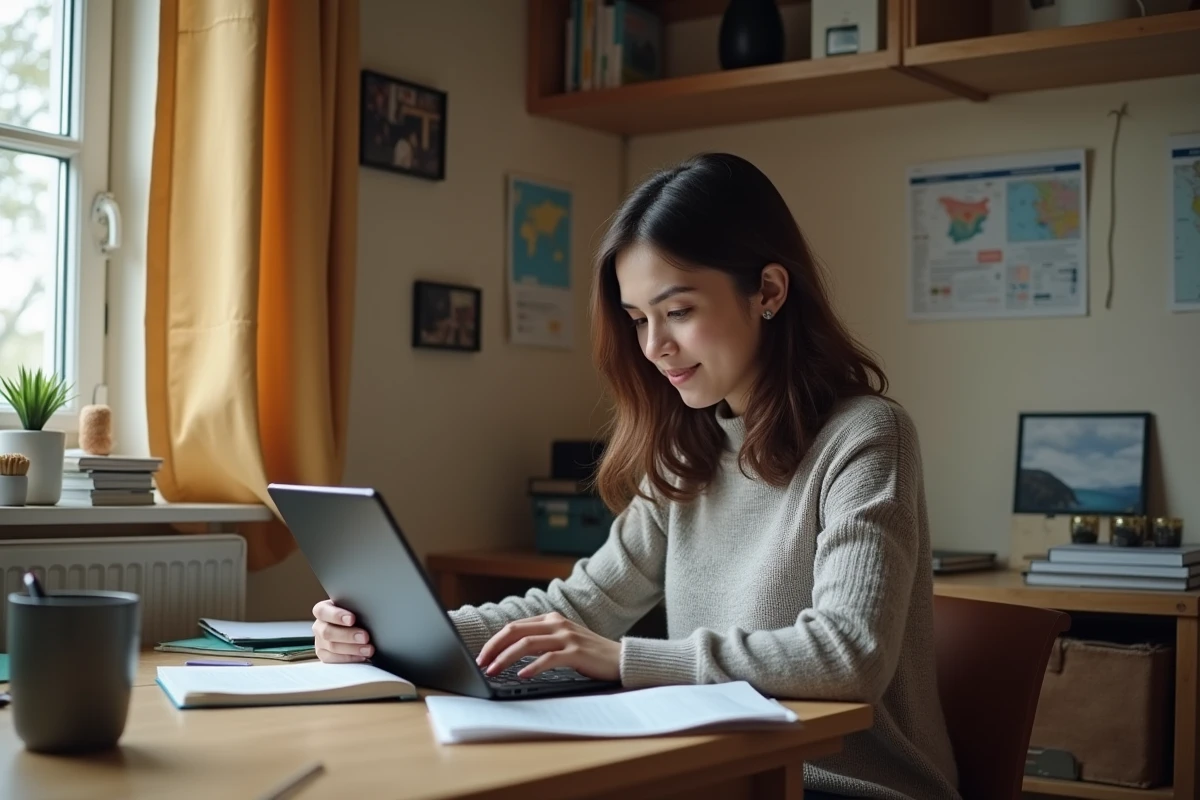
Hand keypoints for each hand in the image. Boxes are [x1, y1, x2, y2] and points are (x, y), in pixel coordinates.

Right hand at [311, 599, 374, 662]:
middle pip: (327, 632)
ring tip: (369, 649)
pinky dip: (350, 658)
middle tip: (365, 637)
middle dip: (348, 635)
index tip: (352, 619)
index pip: (322, 611)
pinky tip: (362, 656)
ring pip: (332, 647)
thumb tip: (370, 611)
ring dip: (353, 648)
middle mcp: (319, 626)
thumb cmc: (355, 614)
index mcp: (323, 610)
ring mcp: (320, 642)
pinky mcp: (324, 656)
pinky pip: (335, 660)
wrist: (354, 628)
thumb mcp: (353, 607)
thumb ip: (355, 607)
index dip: (336, 615)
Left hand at [475, 612, 620, 681]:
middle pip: (515, 631)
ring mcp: (567, 637)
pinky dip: (532, 667)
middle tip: (480, 663)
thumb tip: (508, 654)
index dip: (494, 641)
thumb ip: (541, 641)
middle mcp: (557, 624)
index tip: (481, 656)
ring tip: (493, 671)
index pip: (514, 626)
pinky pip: (548, 659)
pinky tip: (521, 676)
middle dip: (493, 648)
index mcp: (551, 619)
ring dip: (505, 658)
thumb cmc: (589, 654)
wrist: (620, 659)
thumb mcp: (562, 641)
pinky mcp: (576, 653)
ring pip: (527, 644)